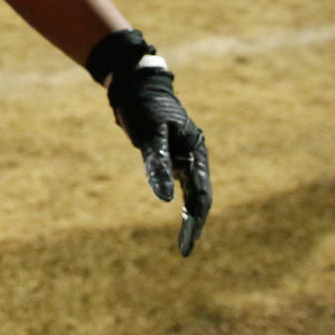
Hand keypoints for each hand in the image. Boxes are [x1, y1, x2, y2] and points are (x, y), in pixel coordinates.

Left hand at [107, 68, 212, 256]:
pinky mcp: (169, 153)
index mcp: (195, 151)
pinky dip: (176, 196)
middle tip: (185, 250)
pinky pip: (176, 180)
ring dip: (188, 214)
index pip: (200, 194)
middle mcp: (192, 155)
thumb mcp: (150, 134)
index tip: (187, 244)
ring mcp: (182, 155)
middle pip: (198, 197)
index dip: (195, 221)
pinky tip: (174, 209)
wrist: (135, 84)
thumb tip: (164, 200)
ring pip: (190, 190)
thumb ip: (158, 164)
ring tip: (185, 240)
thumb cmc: (144, 105)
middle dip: (194, 223)